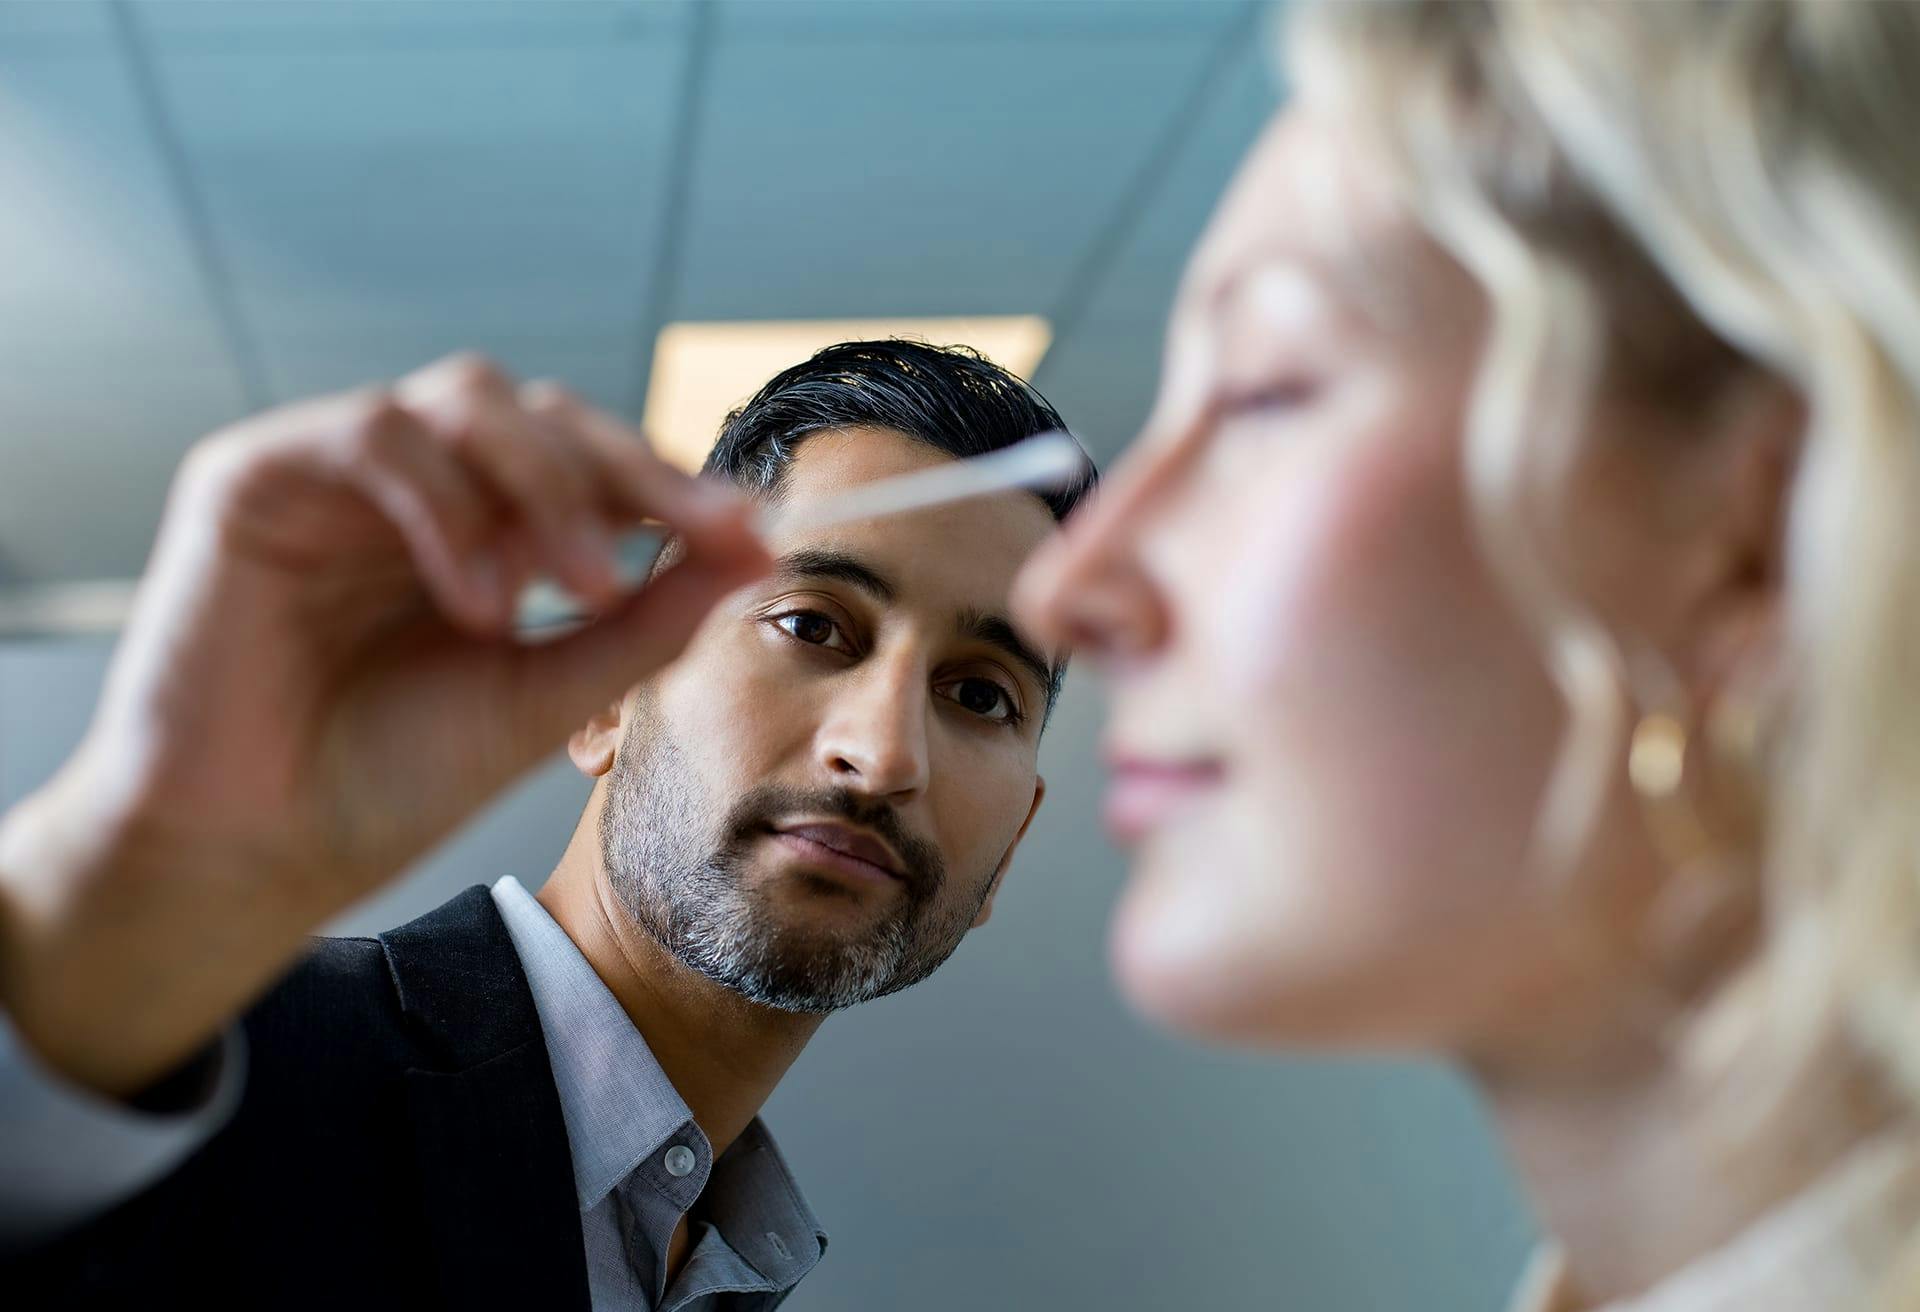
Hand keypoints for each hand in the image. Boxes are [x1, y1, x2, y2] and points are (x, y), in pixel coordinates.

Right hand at [0, 355, 768, 1095]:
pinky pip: (376, 435)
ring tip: (575, 592)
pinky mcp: (255, 476)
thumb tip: (757, 547)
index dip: (671, 485)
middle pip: (539, 412)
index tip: (753, 530)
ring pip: (467, 400)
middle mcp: (413, 486)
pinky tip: (480, 600)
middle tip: (691, 539)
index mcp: (481, 528)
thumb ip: (647, 619)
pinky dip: (449, 508)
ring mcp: (336, 472)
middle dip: (627, 471)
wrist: (259, 856)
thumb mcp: (547, 692)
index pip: (587, 463)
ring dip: (545, 486)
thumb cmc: (387, 782)